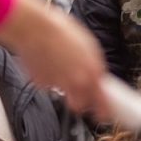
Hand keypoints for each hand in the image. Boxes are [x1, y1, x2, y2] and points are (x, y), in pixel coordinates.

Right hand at [0, 0, 111, 119]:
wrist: (35, 28)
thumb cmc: (61, 29)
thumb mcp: (87, 44)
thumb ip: (94, 64)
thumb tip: (97, 74)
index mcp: (92, 71)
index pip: (102, 102)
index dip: (104, 109)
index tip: (104, 113)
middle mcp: (77, 82)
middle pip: (81, 106)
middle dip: (81, 102)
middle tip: (79, 92)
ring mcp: (58, 85)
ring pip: (65, 96)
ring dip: (65, 88)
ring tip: (60, 69)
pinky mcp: (42, 84)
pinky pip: (49, 85)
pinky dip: (49, 78)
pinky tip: (47, 62)